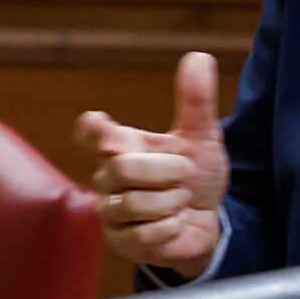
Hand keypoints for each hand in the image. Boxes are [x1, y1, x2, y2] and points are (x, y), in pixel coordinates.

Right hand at [75, 51, 229, 273]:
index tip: (109, 132)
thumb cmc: (197, 175)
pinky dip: (173, 226)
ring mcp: (111, 211)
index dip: (95, 131)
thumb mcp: (203, 137)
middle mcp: (108, 177)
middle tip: (185, 175)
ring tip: (181, 200)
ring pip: (135, 203)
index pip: (90, 131)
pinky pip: (147, 233)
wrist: (209, 221)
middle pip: (122, 167)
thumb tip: (198, 56)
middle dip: (167, 171)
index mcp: (121, 146)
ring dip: (173, 201)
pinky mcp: (121, 242)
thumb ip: (197, 101)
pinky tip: (178, 223)